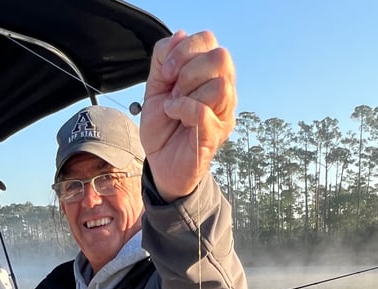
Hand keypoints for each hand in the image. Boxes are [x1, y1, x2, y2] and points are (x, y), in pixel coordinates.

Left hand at [140, 30, 236, 201]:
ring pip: (219, 85)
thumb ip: (164, 59)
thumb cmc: (163, 127)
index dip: (183, 50)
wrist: (160, 164)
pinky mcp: (215, 134)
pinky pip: (204, 111)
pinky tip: (174, 115)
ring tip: (175, 106)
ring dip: (188, 92)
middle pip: (221, 57)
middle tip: (174, 89)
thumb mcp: (155, 86)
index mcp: (209, 74)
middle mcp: (223, 91)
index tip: (166, 73)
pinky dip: (183, 109)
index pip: (208, 40)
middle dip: (189, 69)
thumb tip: (179, 35)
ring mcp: (223, 114)